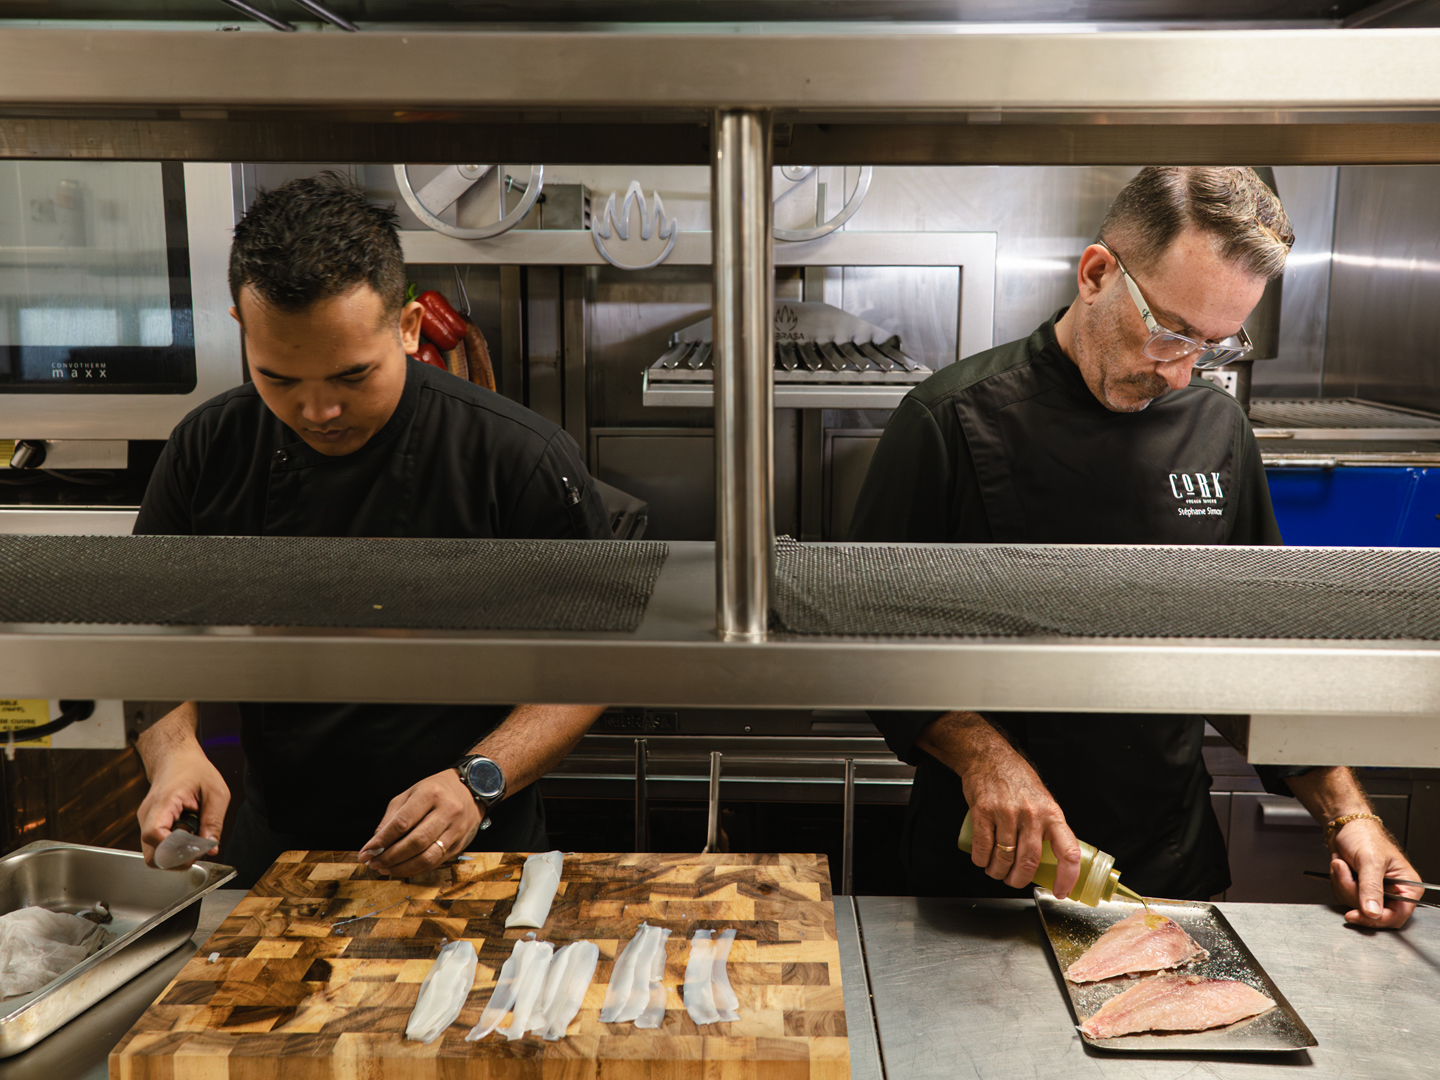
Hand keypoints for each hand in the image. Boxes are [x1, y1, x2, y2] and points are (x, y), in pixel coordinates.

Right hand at [136, 744, 227, 868]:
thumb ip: (214, 820)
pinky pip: (158, 846)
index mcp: (163, 802)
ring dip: (175, 854)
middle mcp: (148, 815)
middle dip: (175, 860)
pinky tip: (187, 834)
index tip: (194, 850)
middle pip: (151, 854)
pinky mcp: (150, 826)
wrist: (176, 758)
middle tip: (197, 851)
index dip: (174, 849)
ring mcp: (146, 821)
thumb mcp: (216, 792)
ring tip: (194, 838)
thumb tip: (212, 847)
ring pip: (153, 854)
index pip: (154, 834)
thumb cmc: (194, 770)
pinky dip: (173, 848)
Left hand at [358, 769, 481, 877]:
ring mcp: (456, 830)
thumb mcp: (411, 793)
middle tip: (374, 864)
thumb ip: (392, 817)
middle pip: (415, 842)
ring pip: (427, 857)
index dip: (382, 840)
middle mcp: (447, 812)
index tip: (366, 852)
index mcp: (430, 794)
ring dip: (402, 868)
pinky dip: (415, 869)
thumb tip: (375, 845)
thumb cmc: (436, 791)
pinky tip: (402, 869)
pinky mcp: (460, 844)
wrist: (472, 790)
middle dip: (390, 857)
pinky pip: (435, 862)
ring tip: (385, 869)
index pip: (403, 822)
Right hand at [958, 739, 1082, 898]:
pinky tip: (982, 860)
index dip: (1067, 877)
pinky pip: (983, 846)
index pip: (1068, 852)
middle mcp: (1032, 814)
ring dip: (997, 872)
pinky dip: (981, 860)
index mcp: (1052, 814)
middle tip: (1013, 881)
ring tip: (995, 871)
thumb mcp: (1043, 800)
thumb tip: (1051, 859)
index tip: (1060, 891)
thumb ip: (1048, 827)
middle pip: (1028, 861)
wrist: (989, 757)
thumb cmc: (1017, 780)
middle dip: (1018, 880)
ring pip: (1004, 858)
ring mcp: (1007, 812)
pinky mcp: (984, 811)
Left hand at [1329, 818, 1419, 929]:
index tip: (1356, 914)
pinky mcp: (1358, 889)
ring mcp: (1374, 891)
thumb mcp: (1370, 861)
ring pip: (1355, 905)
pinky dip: (1338, 881)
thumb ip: (1371, 888)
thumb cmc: (1364, 835)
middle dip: (1352, 892)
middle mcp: (1393, 891)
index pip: (1396, 916)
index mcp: (1407, 886)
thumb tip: (1373, 913)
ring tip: (1343, 863)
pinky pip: (1344, 897)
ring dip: (1342, 884)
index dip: (1376, 919)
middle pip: (1372, 913)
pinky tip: (1340, 866)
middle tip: (1344, 871)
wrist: (1344, 826)